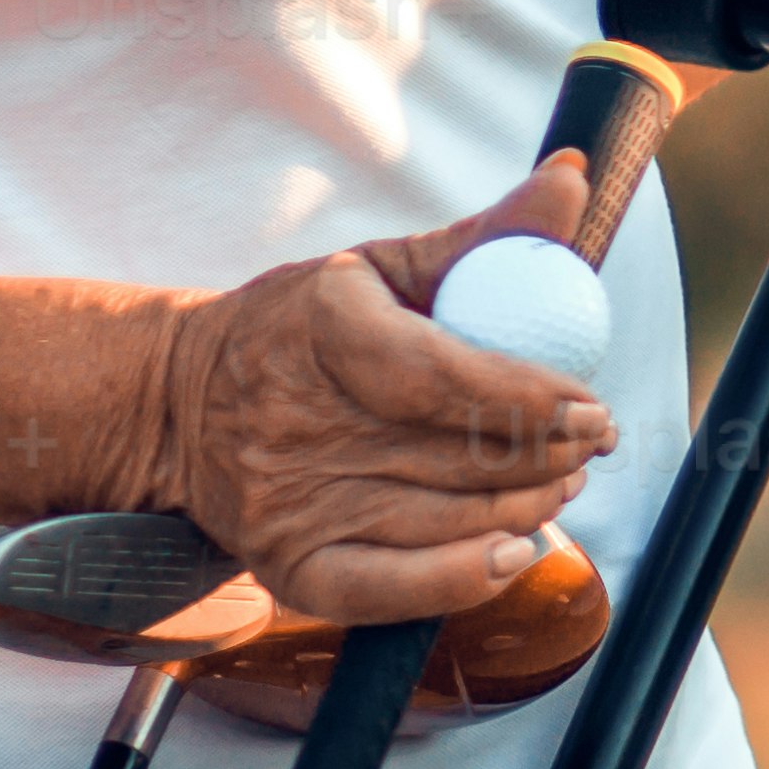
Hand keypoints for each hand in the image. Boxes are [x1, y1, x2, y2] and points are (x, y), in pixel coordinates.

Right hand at [141, 146, 624, 620]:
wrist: (177, 403)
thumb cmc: (304, 325)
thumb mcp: (382, 267)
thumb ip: (486, 236)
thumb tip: (574, 177)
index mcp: (324, 328)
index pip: (440, 378)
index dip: (528, 400)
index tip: (590, 407)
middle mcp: (297, 423)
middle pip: (454, 456)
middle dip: (548, 455)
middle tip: (591, 442)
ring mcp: (287, 504)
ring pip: (440, 521)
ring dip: (525, 508)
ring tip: (562, 480)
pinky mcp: (287, 566)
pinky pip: (384, 591)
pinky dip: (459, 579)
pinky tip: (511, 552)